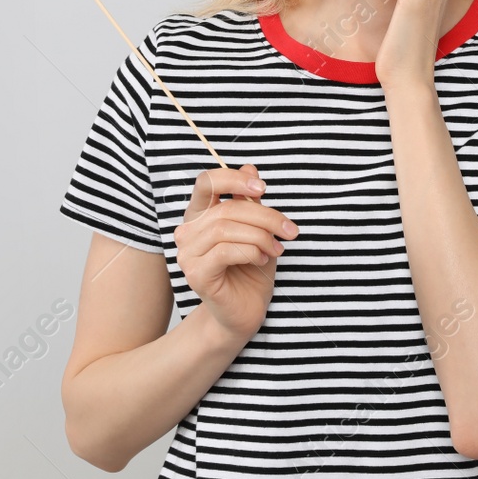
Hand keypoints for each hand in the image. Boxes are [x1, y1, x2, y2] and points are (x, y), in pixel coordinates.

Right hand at [173, 163, 298, 341]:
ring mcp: (187, 253)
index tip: (262, 188)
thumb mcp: (257, 229)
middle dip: (266, 216)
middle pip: (227, 208)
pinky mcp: (195, 274)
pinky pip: (225, 251)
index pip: (207, 182)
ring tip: (276, 249)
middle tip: (290, 231)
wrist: (245, 311)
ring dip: (260, 237)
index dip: (234, 179)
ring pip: (226, 228)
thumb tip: (250, 167)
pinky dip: (251, 252)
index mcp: (200, 215)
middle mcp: (187, 231)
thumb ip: (250, 201)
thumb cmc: (251, 270)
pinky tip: (262, 260)